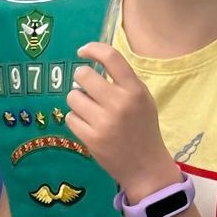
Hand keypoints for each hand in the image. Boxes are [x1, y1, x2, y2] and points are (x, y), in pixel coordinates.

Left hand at [67, 41, 175, 198]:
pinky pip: (71, 118)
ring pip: (73, 97)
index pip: (111, 57)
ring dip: (77, 101)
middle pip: (84, 75)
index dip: (93, 49)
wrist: (146, 167)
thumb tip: (94, 62)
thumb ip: (123, 82)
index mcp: (135, 90)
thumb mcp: (143, 100)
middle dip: (81, 79)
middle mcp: (119, 103)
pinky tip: (88, 125)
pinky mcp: (91, 138)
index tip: (83, 51)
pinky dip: (76, 119)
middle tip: (87, 88)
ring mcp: (104, 122)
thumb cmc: (143, 129)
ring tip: (89, 110)